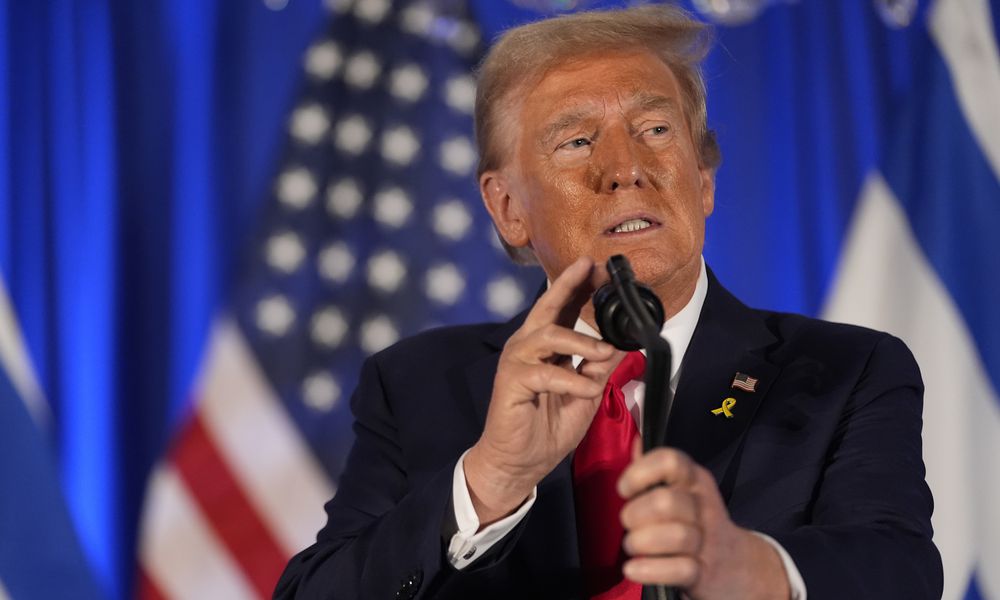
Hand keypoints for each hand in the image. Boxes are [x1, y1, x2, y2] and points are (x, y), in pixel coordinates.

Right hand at [465, 256, 621, 524]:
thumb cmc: (547, 427)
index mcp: (545, 347)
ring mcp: (517, 362)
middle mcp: (527, 347)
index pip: (561, 308)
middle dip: (569, 286)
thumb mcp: (585, 393)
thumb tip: (622, 342)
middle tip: (590, 268)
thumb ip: (598, 366)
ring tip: (603, 351)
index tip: (596, 266)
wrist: (519, 463)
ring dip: (580, 341)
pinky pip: (545, 372)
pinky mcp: (512, 383)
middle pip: (547, 307)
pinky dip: (570, 380)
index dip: (577, 286)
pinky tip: (587, 388)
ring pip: (548, 335)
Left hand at [618, 441, 790, 599]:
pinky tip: (633, 569)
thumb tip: (636, 441)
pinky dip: (650, 570)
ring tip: (632, 546)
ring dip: (642, 543)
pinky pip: (679, 570)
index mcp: (694, 480)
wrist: (735, 564)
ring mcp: (707, 541)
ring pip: (676, 536)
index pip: (670, 461)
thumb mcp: (681, 489)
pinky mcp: (704, 573)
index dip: (640, 472)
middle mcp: (703, 506)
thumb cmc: (693, 520)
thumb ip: (655, 469)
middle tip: (629, 524)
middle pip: (666, 502)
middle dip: (635, 514)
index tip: (625, 489)